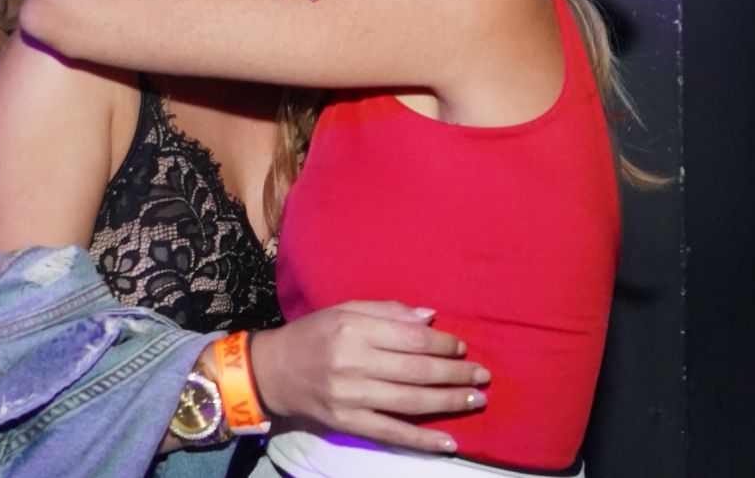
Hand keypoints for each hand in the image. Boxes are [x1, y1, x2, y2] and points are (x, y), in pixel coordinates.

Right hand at [248, 303, 487, 453]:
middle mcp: (353, 362)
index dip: (442, 344)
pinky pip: (392, 434)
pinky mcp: (348, 424)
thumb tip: (430, 318)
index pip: (410, 338)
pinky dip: (423, 441)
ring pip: (410, 402)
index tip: (462, 348)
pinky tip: (450, 444)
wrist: (272, 372)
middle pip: (416, 370)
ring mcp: (351, 397)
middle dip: (455, 373)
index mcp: (354, 329)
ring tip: (476, 400)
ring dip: (449, 402)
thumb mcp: (344, 311)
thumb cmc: (313, 335)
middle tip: (482, 375)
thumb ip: (387, 312)